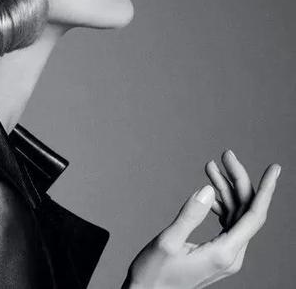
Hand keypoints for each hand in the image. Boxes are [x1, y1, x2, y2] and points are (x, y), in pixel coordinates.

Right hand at [122, 153, 280, 288]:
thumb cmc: (154, 274)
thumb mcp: (168, 241)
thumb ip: (190, 215)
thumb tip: (208, 190)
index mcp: (224, 254)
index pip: (254, 216)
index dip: (266, 189)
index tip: (274, 168)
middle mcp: (231, 255)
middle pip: (246, 211)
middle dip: (238, 180)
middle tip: (225, 155)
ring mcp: (226, 255)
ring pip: (236, 214)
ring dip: (226, 189)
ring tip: (211, 167)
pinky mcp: (218, 253)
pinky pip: (228, 222)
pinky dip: (220, 202)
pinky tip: (209, 192)